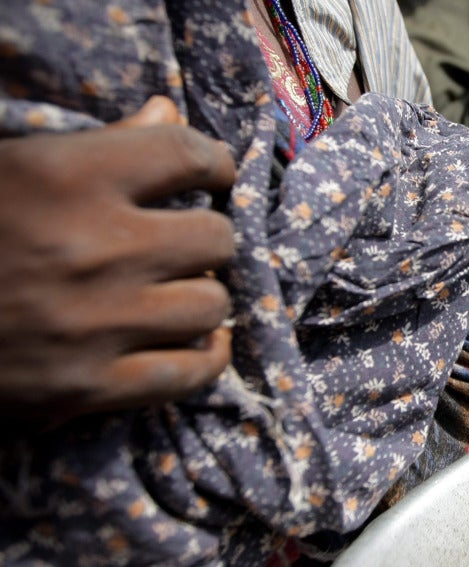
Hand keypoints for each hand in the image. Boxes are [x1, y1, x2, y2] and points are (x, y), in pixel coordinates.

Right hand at [0, 96, 236, 421]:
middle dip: (206, 236)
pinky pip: (191, 374)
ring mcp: (95, 323)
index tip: (211, 175)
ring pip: (211, 305)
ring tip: (178, 291)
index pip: (187, 154)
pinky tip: (200, 342)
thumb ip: (100, 142)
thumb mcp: (14, 166)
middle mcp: (94, 248)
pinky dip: (205, 357)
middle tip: (186, 242)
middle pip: (214, 237)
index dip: (213, 163)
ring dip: (202, 295)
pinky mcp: (87, 387)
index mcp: (67, 176)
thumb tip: (166, 111)